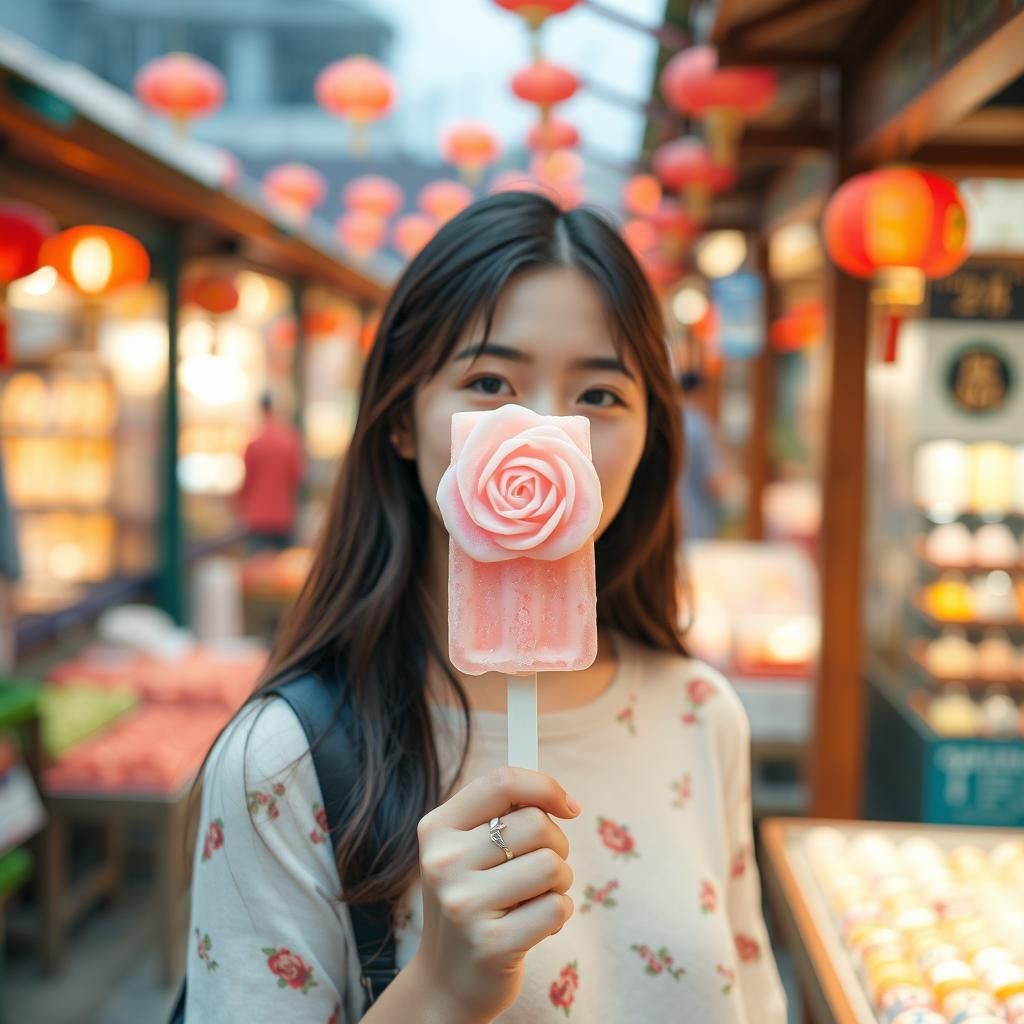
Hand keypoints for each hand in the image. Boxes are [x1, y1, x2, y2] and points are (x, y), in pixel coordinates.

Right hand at [411, 766, 580, 1022]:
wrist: (447, 981)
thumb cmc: (473, 901)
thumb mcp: (470, 850)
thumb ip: (505, 814)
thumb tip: (566, 802)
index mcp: (437, 828)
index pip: (501, 782)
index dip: (545, 787)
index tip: (568, 807)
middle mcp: (444, 862)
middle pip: (536, 823)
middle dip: (556, 844)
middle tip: (540, 869)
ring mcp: (464, 904)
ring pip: (552, 865)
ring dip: (559, 882)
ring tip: (534, 898)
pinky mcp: (491, 944)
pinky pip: (557, 907)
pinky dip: (559, 914)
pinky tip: (534, 926)